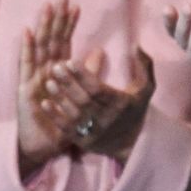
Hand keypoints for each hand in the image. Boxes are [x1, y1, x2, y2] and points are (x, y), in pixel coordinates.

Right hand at [16, 0, 78, 176]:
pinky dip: (26, 48)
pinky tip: (27, 32)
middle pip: (51, 40)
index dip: (69, 25)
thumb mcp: (82, 94)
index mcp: (57, 71)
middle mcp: (44, 70)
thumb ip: (90, 72)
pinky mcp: (25, 87)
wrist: (43, 143)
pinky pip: (25, 64)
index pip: (64, 42)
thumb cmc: (63, 121)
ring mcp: (33, 77)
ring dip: (42, 27)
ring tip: (47, 8)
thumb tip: (102, 51)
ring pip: (39, 47)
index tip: (76, 6)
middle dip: (56, 19)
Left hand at [44, 49, 155, 163]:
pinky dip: (55, 116)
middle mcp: (107, 119)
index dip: (84, 75)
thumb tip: (138, 46)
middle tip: (55, 67)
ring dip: (60, 97)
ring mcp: (95, 132)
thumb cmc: (134, 110)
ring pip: (74, 113)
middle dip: (69, 83)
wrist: (131, 144)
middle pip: (84, 100)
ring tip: (49, 82)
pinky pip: (67, 129)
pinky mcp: (84, 142)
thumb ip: (144, 67)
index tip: (70, 61)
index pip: (99, 89)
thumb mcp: (145, 90)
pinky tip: (44, 103)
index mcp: (121, 104)